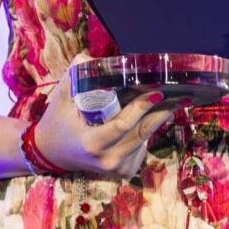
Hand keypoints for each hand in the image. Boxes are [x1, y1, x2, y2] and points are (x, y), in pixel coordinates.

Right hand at [30, 65, 175, 177]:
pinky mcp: (123, 171)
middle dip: (160, 112)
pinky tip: (149, 119)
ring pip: (144, 141)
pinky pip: (141, 149)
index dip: (141, 107)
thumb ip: (75, 76)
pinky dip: (146, 133)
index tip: (157, 92)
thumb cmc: (56, 124)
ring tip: (170, 102)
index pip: (123, 125)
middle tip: (178, 96)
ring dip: (156, 120)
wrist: (50, 153)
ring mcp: (116, 168)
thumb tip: (91, 58)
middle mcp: (107, 159)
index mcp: (92, 143)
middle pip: (141, 134)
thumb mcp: (61, 99)